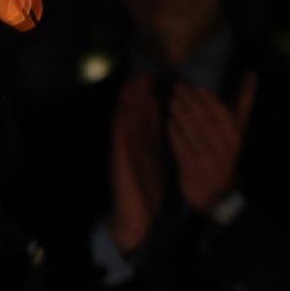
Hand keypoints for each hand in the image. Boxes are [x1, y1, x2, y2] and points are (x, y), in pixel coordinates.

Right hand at [106, 69, 170, 253]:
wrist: (137, 218)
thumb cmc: (147, 188)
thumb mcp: (157, 158)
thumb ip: (160, 137)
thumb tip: (169, 114)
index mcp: (144, 144)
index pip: (145, 116)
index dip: (148, 96)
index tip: (153, 76)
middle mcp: (132, 146)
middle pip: (134, 116)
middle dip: (137, 94)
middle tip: (142, 72)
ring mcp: (124, 155)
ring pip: (124, 125)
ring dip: (126, 104)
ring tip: (130, 85)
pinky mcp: (120, 168)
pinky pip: (120, 146)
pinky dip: (121, 128)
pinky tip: (123, 115)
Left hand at [167, 72, 257, 211]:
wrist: (216, 192)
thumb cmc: (225, 152)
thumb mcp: (236, 129)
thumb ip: (242, 101)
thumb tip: (251, 74)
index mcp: (235, 139)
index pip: (224, 117)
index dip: (212, 102)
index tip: (200, 88)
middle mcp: (223, 151)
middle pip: (206, 123)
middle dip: (191, 103)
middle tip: (179, 87)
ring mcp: (206, 162)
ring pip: (192, 133)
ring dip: (180, 114)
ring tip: (172, 100)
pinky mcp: (190, 170)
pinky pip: (180, 147)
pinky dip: (174, 132)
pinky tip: (168, 120)